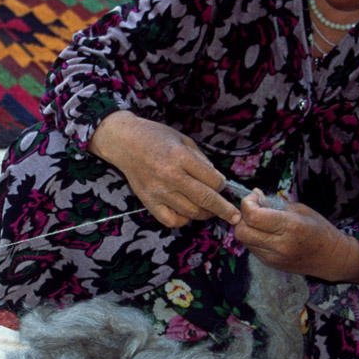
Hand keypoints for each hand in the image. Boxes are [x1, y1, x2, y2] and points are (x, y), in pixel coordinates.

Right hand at [88, 111, 239, 228]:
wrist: (124, 142)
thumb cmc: (155, 137)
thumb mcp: (183, 140)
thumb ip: (201, 160)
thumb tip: (217, 181)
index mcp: (180, 157)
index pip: (213, 180)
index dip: (222, 185)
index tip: (221, 184)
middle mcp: (170, 176)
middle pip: (206, 199)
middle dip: (225, 210)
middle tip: (234, 216)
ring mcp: (158, 191)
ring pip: (191, 212)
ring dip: (205, 214)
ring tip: (209, 210)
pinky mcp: (148, 202)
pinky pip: (172, 220)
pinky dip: (184, 220)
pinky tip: (187, 212)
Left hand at [234, 190, 358, 284]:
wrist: (331, 258)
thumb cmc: (320, 230)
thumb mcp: (301, 210)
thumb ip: (275, 203)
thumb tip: (256, 195)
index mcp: (291, 227)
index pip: (253, 216)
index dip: (248, 203)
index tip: (255, 197)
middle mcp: (280, 245)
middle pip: (242, 231)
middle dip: (242, 216)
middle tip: (254, 209)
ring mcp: (274, 257)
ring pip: (244, 240)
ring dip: (247, 227)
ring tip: (261, 221)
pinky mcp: (270, 264)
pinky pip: (252, 248)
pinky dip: (253, 237)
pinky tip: (265, 233)